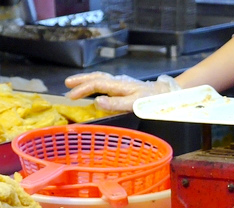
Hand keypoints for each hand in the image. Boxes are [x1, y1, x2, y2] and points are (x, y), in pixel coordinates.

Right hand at [64, 73, 178, 111]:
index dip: (82, 89)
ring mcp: (121, 83)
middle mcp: (119, 82)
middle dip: (81, 80)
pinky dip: (95, 84)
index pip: (96, 84)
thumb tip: (97, 101)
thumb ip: (115, 104)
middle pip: (96, 77)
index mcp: (119, 85)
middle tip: (67, 84)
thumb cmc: (151, 101)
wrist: (166, 95)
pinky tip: (93, 89)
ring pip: (100, 78)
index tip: (71, 97)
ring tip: (75, 85)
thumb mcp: (134, 104)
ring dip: (87, 81)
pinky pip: (106, 82)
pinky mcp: (125, 87)